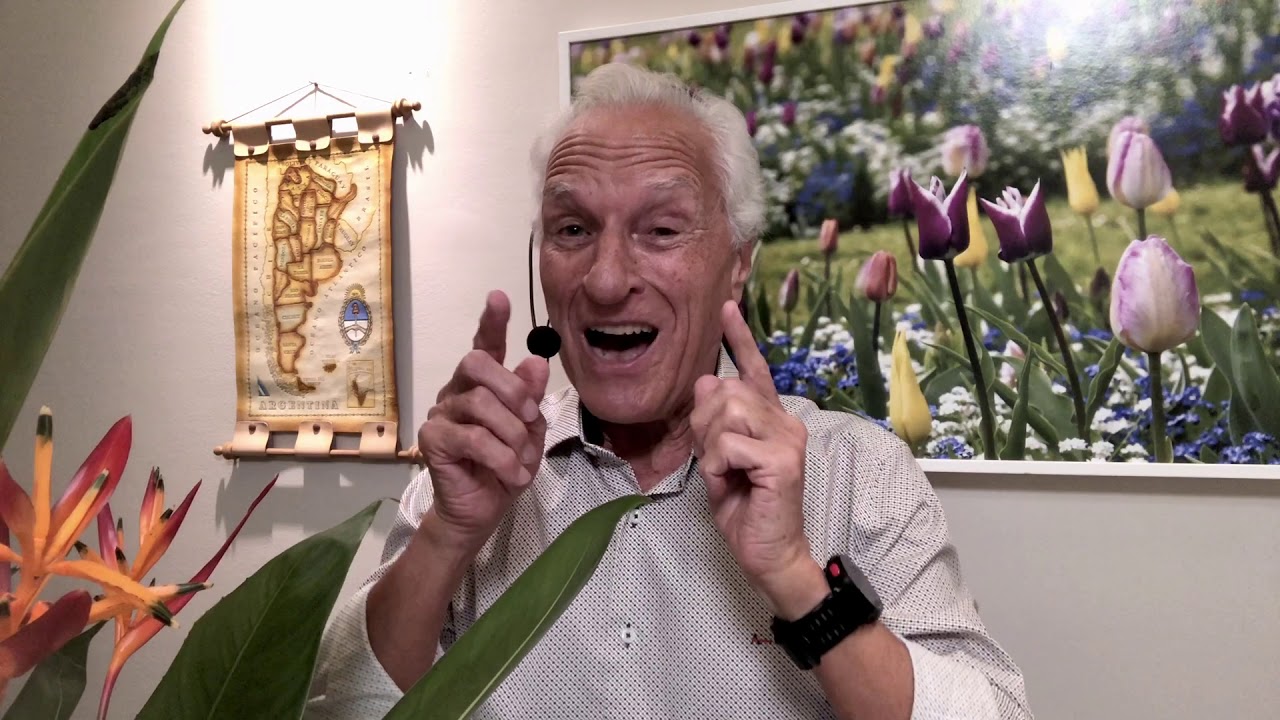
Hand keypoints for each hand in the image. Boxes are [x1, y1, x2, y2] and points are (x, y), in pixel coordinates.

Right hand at [418, 290, 549, 549]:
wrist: (482, 510)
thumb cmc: (505, 466)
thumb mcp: (530, 432)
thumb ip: (532, 398)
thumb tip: (535, 361)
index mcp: (483, 384)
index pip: (486, 344)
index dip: (492, 321)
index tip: (499, 297)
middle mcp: (458, 391)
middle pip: (477, 363)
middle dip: (512, 388)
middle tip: (532, 418)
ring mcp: (442, 413)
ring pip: (480, 405)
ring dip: (512, 434)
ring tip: (522, 460)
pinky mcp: (433, 439)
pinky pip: (473, 439)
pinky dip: (501, 458)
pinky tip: (513, 474)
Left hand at [692, 301, 823, 615]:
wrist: (768, 552)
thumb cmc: (744, 508)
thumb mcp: (717, 458)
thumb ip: (713, 421)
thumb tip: (709, 379)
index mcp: (771, 418)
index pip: (754, 370)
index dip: (739, 338)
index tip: (726, 307)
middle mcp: (785, 421)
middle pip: (726, 390)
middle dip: (704, 423)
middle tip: (713, 459)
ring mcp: (787, 438)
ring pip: (726, 412)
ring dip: (710, 446)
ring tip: (724, 472)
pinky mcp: (782, 459)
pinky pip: (728, 444)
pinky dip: (716, 465)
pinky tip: (730, 483)